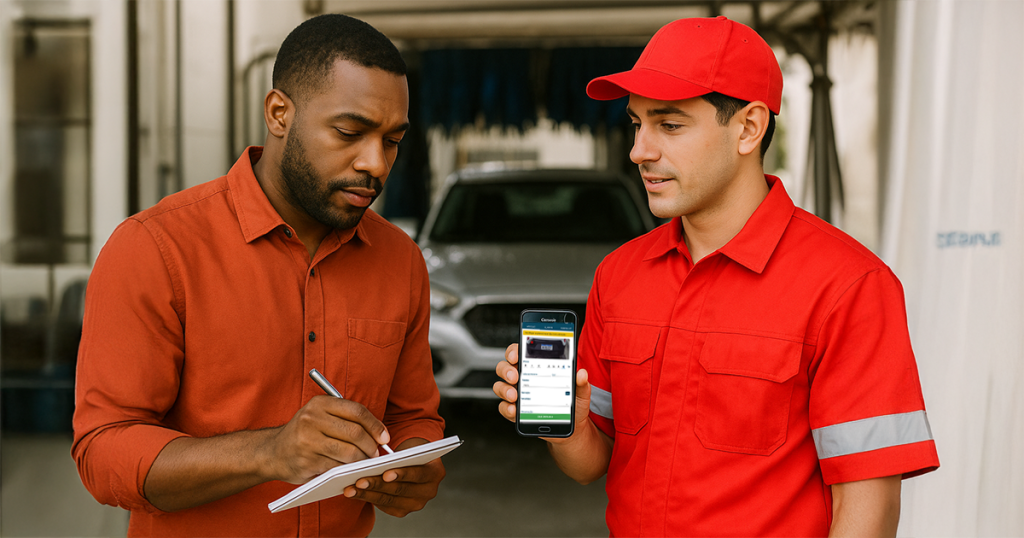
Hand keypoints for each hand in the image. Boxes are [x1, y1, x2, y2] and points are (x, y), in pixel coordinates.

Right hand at [262, 395, 390, 484]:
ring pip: (348, 452)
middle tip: (376, 454)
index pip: (356, 411)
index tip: (385, 437)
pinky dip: (349, 470)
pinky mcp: (307, 461)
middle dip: (371, 445)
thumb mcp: (319, 416)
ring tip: (366, 462)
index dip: (375, 425)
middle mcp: (312, 419)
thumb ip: (345, 419)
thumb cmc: (304, 434)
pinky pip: (337, 467)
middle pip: (355, 432)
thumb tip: (379, 433)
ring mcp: (308, 440)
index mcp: (319, 404)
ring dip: (362, 460)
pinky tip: (352, 470)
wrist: (272, 453)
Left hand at [342, 438, 445, 516]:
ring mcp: (416, 503)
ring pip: (389, 499)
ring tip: (352, 488)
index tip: (385, 473)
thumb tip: (375, 459)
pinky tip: (356, 493)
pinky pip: (384, 506)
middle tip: (360, 480)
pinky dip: (368, 498)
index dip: (401, 474)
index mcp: (435, 472)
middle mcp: (429, 491)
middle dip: (378, 484)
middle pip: (400, 489)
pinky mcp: (403, 511)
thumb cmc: (409, 452)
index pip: (418, 474)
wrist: (413, 463)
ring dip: (368, 493)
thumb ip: (400, 454)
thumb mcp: (410, 448)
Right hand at [493, 344, 592, 443]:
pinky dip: (507, 409)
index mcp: (537, 368)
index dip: (514, 351)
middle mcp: (524, 379)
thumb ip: (581, 383)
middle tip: (515, 377)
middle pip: (505, 367)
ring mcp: (518, 395)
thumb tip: (581, 373)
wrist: (572, 428)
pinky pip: (504, 408)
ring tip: (514, 396)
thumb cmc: (573, 405)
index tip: (517, 355)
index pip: (520, 353)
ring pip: (500, 386)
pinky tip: (515, 411)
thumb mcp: (580, 393)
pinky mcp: (516, 412)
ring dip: (504, 389)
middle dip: (506, 370)